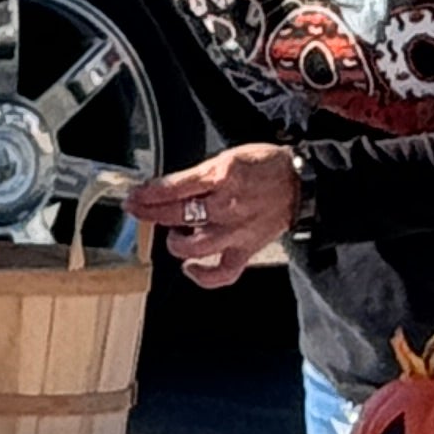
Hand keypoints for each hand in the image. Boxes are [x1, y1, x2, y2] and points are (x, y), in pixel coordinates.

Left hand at [127, 143, 297, 287]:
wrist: (301, 183)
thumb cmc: (264, 166)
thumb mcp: (227, 157)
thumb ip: (198, 175)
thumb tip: (167, 188)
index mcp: (221, 176)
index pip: (173, 189)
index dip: (147, 195)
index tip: (133, 197)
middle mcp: (226, 206)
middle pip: (176, 215)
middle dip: (150, 213)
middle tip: (138, 210)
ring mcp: (236, 231)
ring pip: (193, 246)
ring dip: (175, 241)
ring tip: (174, 232)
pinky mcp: (247, 249)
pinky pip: (222, 273)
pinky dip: (203, 275)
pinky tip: (190, 266)